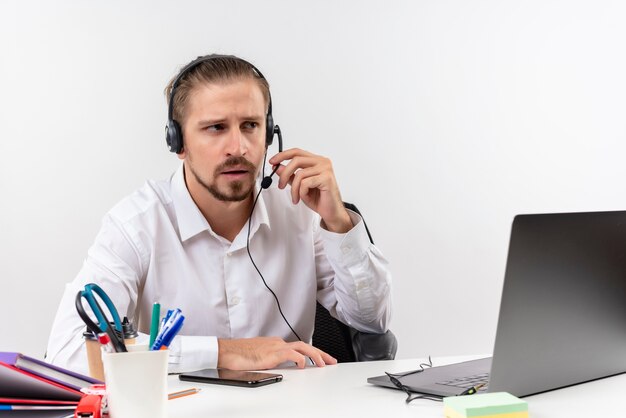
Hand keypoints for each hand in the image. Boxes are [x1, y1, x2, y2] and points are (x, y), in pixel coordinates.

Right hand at [217, 336, 337, 369]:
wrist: (226, 352)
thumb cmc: (238, 356)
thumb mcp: (258, 359)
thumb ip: (270, 361)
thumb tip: (278, 369)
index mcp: (275, 344)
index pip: (299, 347)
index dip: (312, 353)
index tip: (321, 360)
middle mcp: (277, 342)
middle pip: (305, 345)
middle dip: (320, 353)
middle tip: (331, 361)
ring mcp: (275, 346)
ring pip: (302, 347)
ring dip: (316, 355)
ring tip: (324, 364)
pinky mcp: (271, 352)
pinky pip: (291, 353)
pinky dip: (300, 358)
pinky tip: (304, 365)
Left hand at [269, 148, 352, 232]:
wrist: (331, 212)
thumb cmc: (319, 198)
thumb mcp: (300, 186)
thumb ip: (290, 175)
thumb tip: (278, 167)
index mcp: (316, 160)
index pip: (297, 152)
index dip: (283, 155)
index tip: (272, 161)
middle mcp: (322, 162)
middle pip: (296, 160)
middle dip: (285, 174)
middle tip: (280, 185)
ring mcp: (325, 169)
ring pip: (299, 174)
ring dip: (294, 189)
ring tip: (295, 198)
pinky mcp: (326, 178)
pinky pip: (305, 183)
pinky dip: (302, 192)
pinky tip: (305, 198)